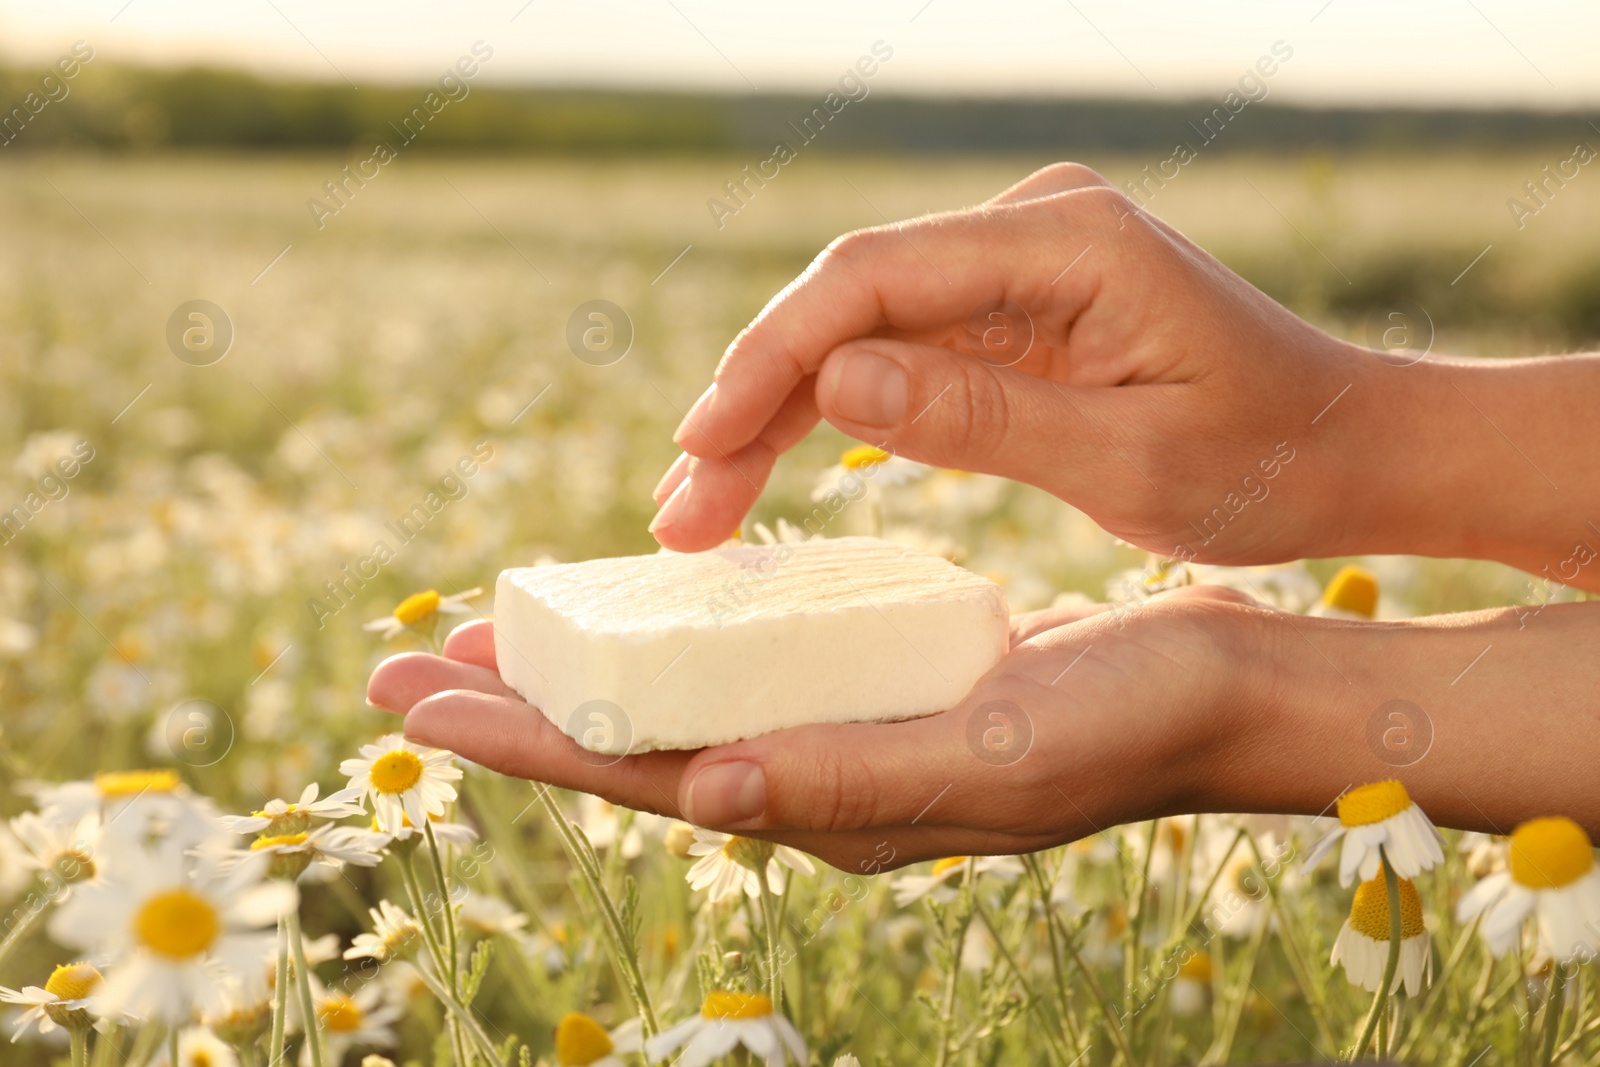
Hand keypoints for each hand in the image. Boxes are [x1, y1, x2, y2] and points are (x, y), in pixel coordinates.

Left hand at [366, 586, 1266, 871]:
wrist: (1218, 690)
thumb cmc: (1124, 722)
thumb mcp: (988, 753)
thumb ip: (845, 779)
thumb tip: (699, 797)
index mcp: (830, 802)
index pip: (638, 776)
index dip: (520, 739)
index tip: (408, 702)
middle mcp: (820, 780)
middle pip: (633, 744)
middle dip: (515, 706)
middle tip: (401, 662)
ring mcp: (845, 734)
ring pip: (681, 703)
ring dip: (585, 668)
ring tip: (497, 631)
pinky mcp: (876, 685)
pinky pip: (748, 668)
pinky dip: (677, 637)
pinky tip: (649, 606)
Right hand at [651, 162, 1371, 564]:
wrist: (1347, 449)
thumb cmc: (1265, 463)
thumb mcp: (1126, 463)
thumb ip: (979, 415)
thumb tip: (831, 382)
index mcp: (1068, 244)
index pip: (873, 277)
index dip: (773, 359)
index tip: (702, 445)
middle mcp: (1032, 229)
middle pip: (848, 300)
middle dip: (751, 400)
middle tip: (677, 506)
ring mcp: (1020, 265)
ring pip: (860, 329)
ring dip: (774, 413)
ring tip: (697, 505)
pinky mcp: (1015, 308)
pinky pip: (900, 351)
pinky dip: (833, 413)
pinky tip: (765, 464)